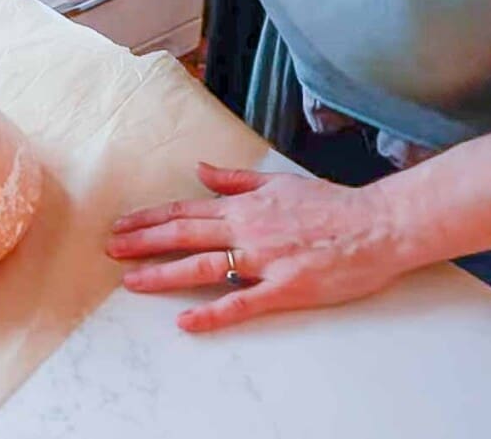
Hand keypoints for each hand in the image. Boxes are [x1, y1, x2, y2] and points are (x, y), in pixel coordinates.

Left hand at [107, 163, 410, 331]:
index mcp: (245, 206)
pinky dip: (213, 313)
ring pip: (203, 266)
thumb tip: (201, 169)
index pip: (186, 211)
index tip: (122, 226)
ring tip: (132, 281)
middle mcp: (248, 230)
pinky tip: (186, 322)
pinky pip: (242, 302)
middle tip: (111, 250)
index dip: (150, 219)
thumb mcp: (280, 182)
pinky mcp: (286, 287)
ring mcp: (265, 259)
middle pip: (184, 235)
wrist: (380, 224)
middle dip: (143, 242)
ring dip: (164, 273)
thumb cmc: (332, 204)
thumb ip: (236, 180)